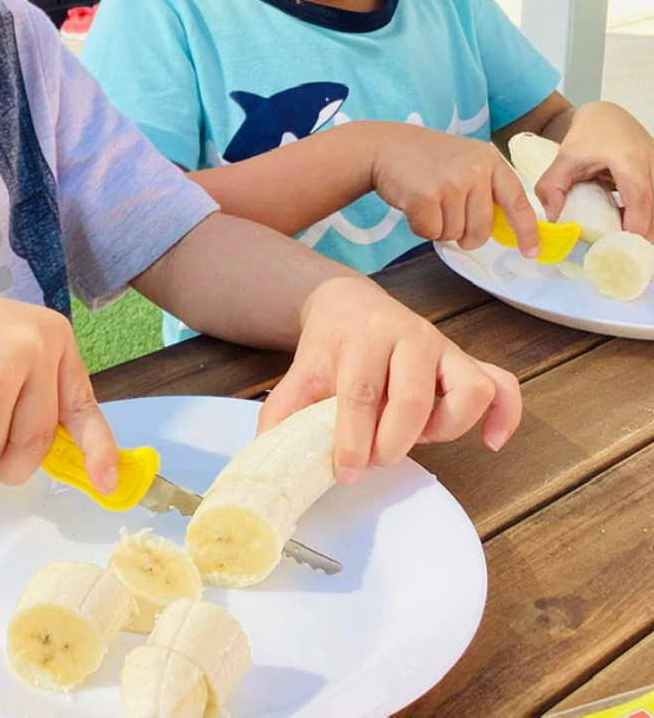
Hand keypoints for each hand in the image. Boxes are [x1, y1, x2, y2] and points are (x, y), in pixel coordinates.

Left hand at [256, 276, 520, 484]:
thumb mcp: (300, 370)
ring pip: (469, 387)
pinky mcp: (465, 359)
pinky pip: (502, 385)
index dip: (352, 439)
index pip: (360, 391)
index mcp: (361, 337)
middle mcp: (408, 336)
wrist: (349, 302)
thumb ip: (284, 410)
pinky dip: (505, 417)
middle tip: (374, 461)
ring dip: (445, 427)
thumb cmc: (329, 344)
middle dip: (392, 442)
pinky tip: (488, 443)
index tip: (345, 471)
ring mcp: (443, 347)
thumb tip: (269, 455)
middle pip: (412, 396)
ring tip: (417, 438)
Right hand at [370, 126, 539, 255]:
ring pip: (454, 234)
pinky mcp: (425, 196)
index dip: (526, 231)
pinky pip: (431, 232)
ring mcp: (450, 182)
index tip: (530, 252)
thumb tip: (505, 229)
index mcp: (490, 161)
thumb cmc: (425, 160)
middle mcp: (475, 170)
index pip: (517, 202)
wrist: (384, 146)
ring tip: (427, 203)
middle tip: (447, 220)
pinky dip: (420, 227)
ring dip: (438, 228)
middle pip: (481, 229)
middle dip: (464, 236)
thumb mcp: (465, 161)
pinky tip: (413, 206)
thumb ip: (486, 188)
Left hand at [534, 101, 653, 239]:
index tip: (625, 244)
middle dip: (645, 232)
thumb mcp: (563, 159)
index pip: (639, 196)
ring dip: (648, 225)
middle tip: (628, 254)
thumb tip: (553, 220)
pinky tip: (633, 230)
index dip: (636, 223)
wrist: (606, 117)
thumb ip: (552, 187)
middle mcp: (651, 162)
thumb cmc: (586, 137)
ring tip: (631, 247)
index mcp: (628, 159)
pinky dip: (648, 216)